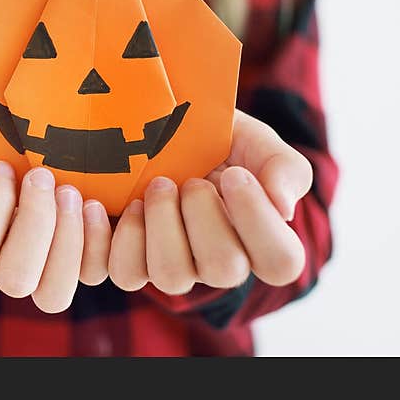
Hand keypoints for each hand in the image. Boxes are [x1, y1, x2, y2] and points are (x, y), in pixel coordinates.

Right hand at [0, 129, 111, 312]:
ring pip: (53, 294)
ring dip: (66, 242)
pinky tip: (93, 204)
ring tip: (71, 193)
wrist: (23, 135)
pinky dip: (96, 241)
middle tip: (42, 176)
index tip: (2, 165)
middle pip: (15, 280)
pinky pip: (93, 273)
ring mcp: (44, 267)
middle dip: (34, 224)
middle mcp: (4, 263)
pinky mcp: (80, 259)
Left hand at [109, 109, 312, 294]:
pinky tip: (117, 203)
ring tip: (157, 185)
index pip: (280, 262)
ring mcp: (173, 266)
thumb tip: (283, 208)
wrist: (158, 124)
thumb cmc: (215, 139)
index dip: (258, 221)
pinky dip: (116, 237)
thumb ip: (283, 168)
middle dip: (203, 214)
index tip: (233, 175)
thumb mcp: (256, 140)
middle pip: (223, 270)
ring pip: (170, 276)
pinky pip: (124, 273)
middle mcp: (218, 262)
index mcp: (259, 239)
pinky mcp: (132, 261)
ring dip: (161, 223)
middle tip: (191, 180)